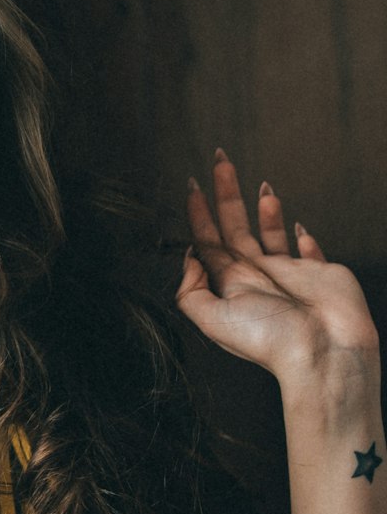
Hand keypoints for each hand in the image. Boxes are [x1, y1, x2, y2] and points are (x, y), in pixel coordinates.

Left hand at [176, 152, 379, 386]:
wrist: (324, 354)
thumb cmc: (271, 340)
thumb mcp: (213, 318)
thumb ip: (191, 290)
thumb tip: (188, 258)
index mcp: (231, 284)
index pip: (208, 241)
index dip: (197, 213)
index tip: (191, 184)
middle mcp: (258, 276)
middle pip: (235, 227)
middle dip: (226, 193)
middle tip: (220, 159)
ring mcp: (290, 275)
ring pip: (271, 234)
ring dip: (265, 211)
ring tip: (262, 186)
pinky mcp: (321, 274)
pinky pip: (310, 252)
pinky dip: (305, 239)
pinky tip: (299, 228)